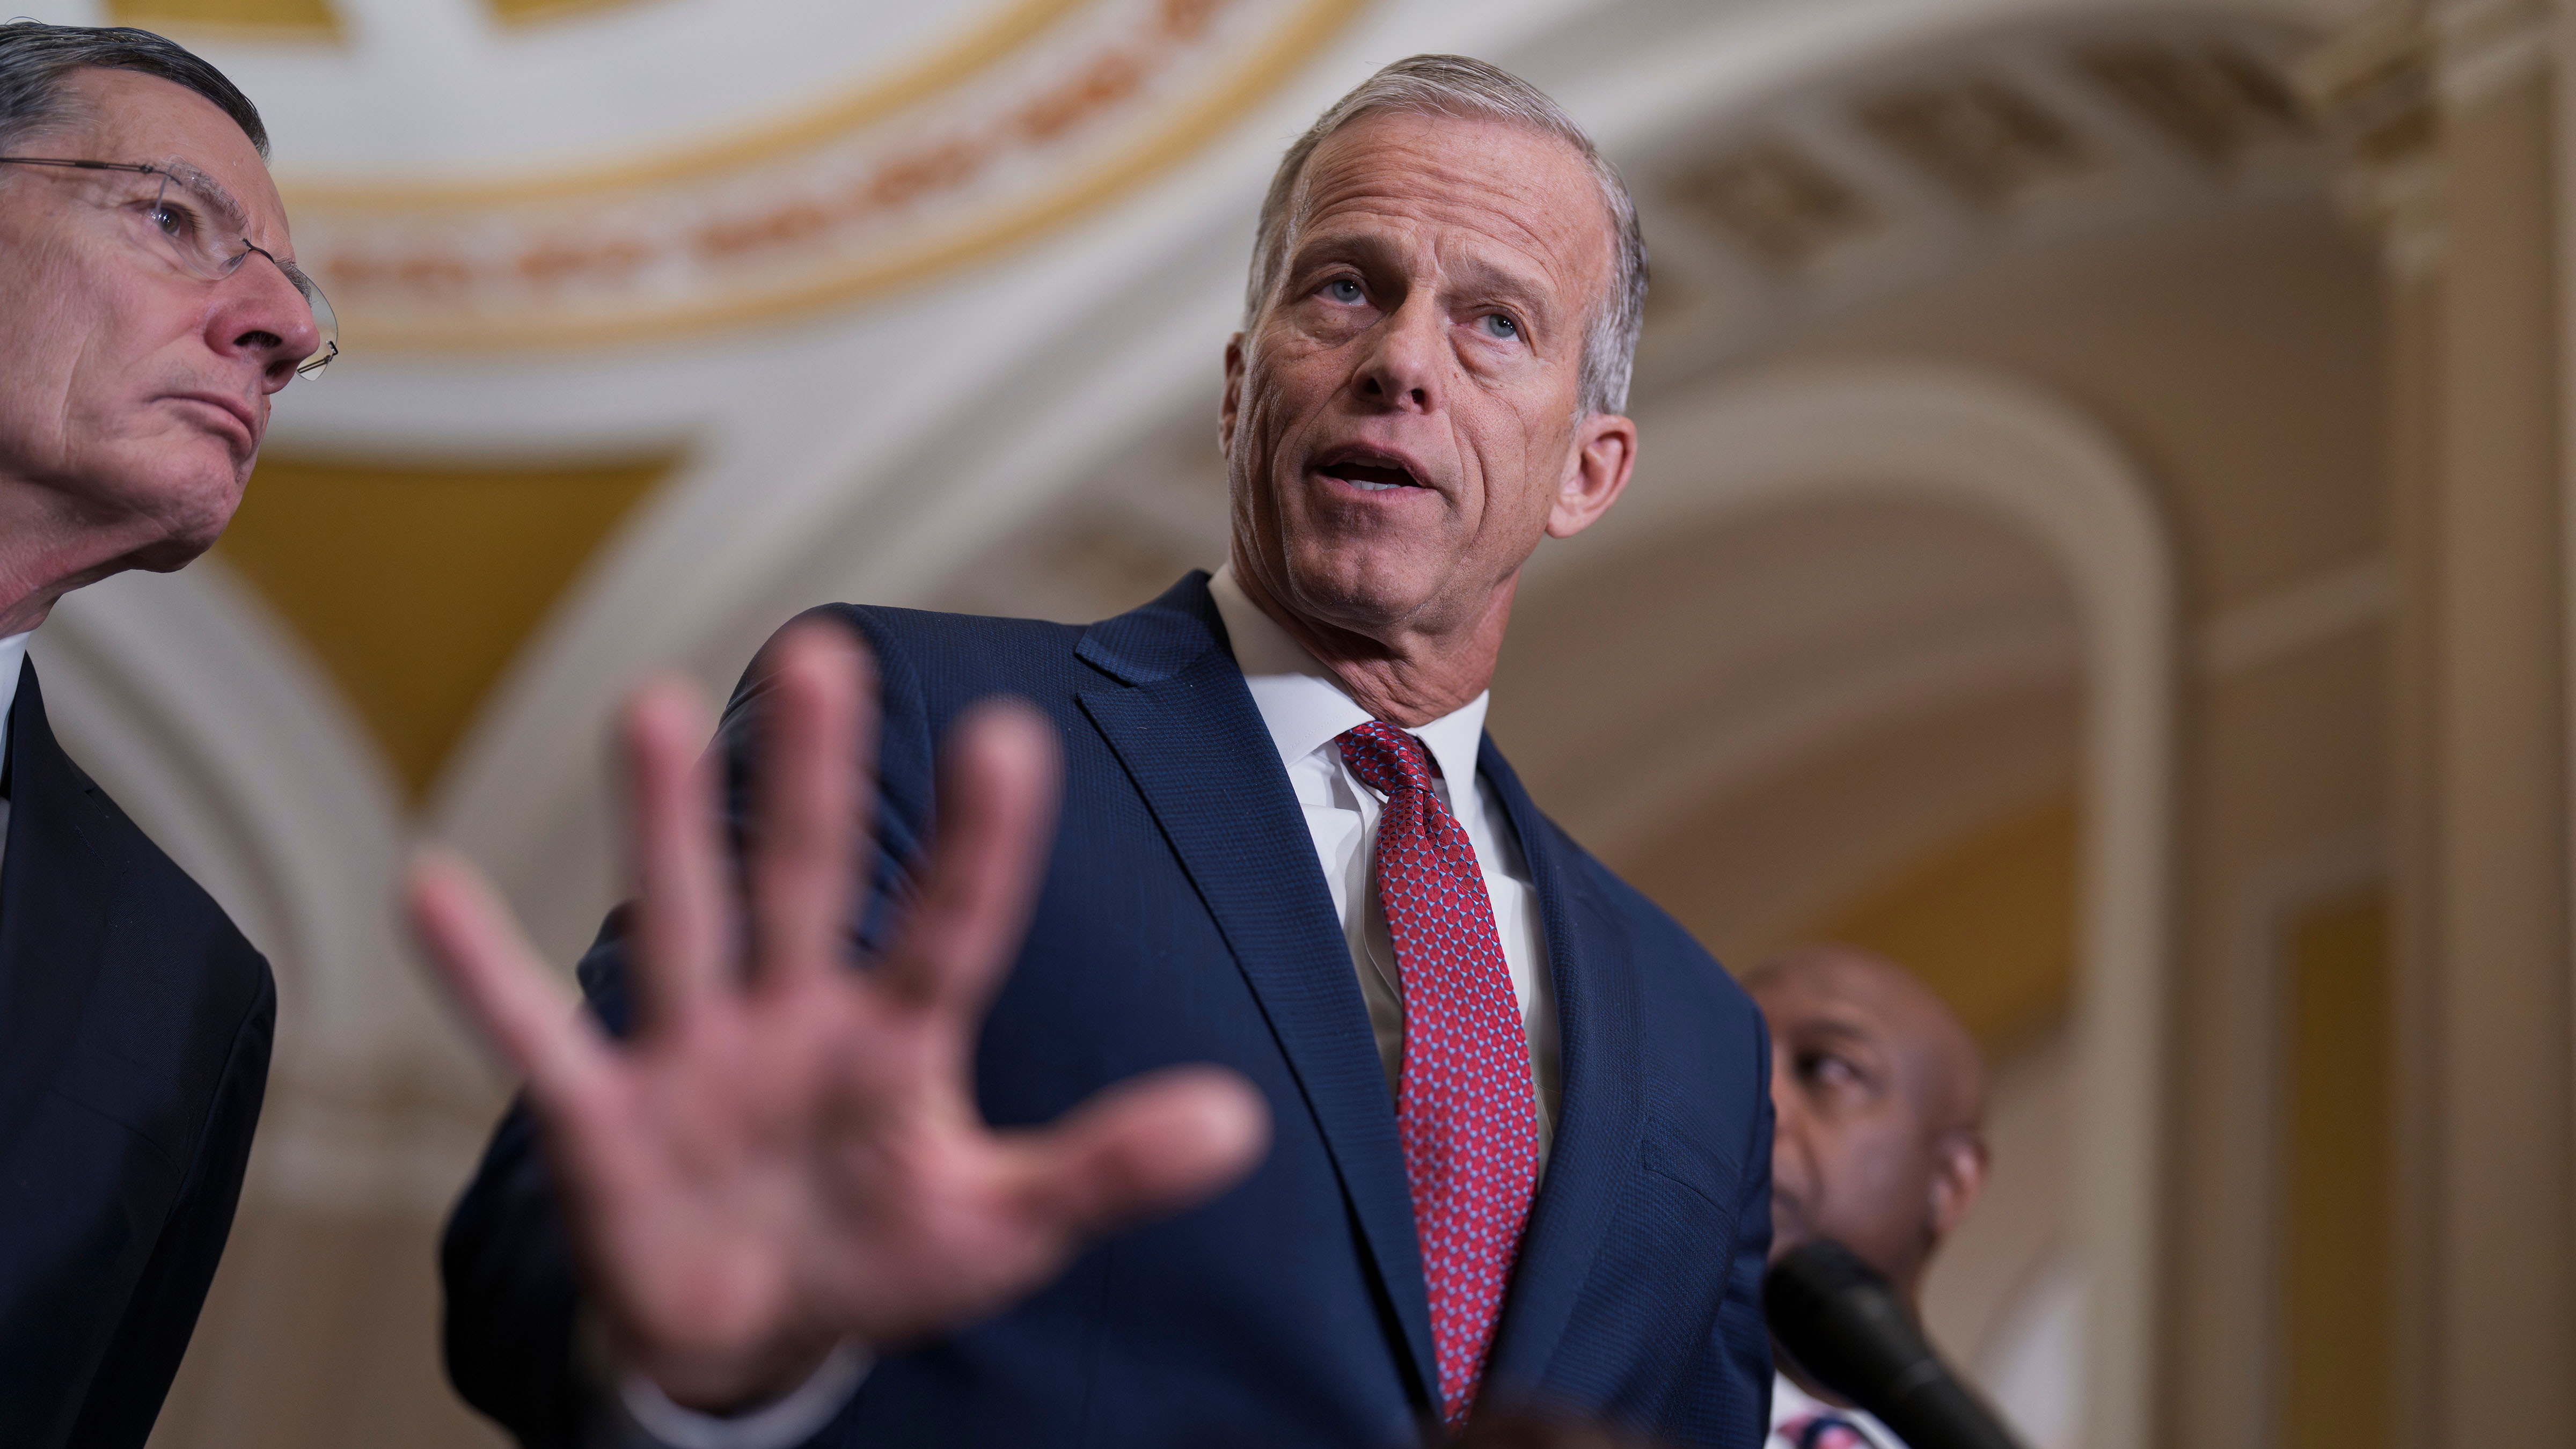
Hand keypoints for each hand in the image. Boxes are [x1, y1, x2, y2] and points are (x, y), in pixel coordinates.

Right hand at [406, 621, 1270, 1410]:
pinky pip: (533, 1045)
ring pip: (682, 925)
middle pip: (804, 884)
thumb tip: (1242, 1123)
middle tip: (825, 654)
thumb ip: (1106, 1168)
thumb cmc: (882, 1257)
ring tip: (647, 707)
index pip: (952, 928)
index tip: (1008, 739)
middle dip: (810, 783)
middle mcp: (792, 1017)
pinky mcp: (602, 1124)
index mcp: (896, 1038)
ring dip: (665, 829)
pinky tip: (431, 887)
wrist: (755, 1334)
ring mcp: (692, 1059)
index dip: (981, 846)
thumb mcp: (1003, 1225)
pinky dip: (483, 979)